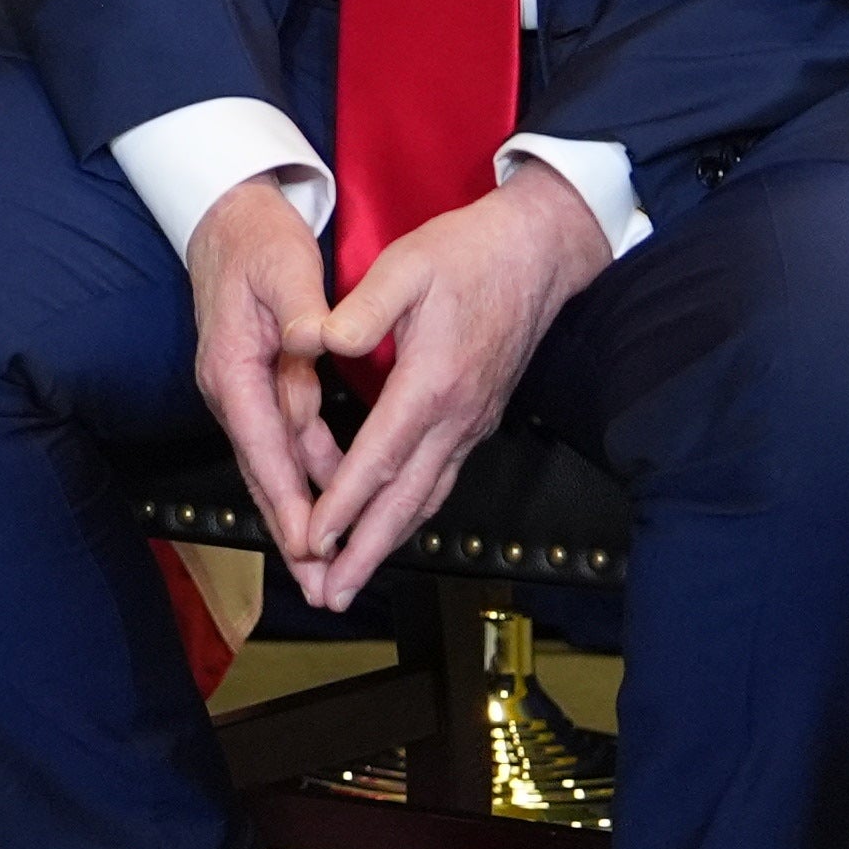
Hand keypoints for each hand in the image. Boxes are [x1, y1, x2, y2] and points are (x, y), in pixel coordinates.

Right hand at [184, 180, 344, 589]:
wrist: (229, 217)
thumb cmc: (256, 239)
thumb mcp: (283, 266)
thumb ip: (303, 308)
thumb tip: (317, 342)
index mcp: (233, 366)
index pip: (263, 443)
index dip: (287, 497)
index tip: (312, 541)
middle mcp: (231, 388)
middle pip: (264, 472)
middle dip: (292, 532)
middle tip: (322, 584)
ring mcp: (243, 390)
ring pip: (276, 464)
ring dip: (301, 514)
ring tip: (331, 565)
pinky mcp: (259, 386)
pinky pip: (286, 442)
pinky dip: (309, 476)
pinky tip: (335, 502)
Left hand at [293, 176, 617, 611]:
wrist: (537, 253)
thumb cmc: (467, 254)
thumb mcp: (406, 264)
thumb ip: (362, 308)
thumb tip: (320, 339)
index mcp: (431, 383)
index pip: (379, 458)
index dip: (342, 504)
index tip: (311, 540)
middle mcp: (456, 417)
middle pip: (406, 501)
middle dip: (365, 552)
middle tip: (330, 594)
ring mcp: (471, 424)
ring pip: (427, 499)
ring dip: (388, 544)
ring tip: (351, 580)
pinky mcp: (478, 421)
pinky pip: (441, 481)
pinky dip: (411, 515)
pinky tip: (390, 530)